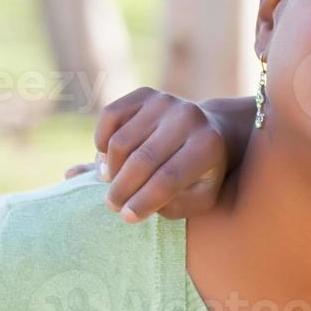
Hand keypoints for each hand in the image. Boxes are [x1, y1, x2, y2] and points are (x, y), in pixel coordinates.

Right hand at [88, 87, 228, 221]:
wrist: (209, 131)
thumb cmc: (200, 173)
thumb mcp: (199, 197)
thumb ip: (171, 207)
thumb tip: (134, 207)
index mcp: (208, 146)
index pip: (168, 180)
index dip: (143, 201)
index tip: (128, 217)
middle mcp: (189, 117)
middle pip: (142, 161)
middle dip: (122, 189)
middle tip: (113, 205)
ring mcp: (166, 102)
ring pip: (120, 142)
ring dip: (110, 169)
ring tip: (113, 183)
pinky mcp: (146, 94)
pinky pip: (110, 117)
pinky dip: (101, 141)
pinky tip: (108, 158)